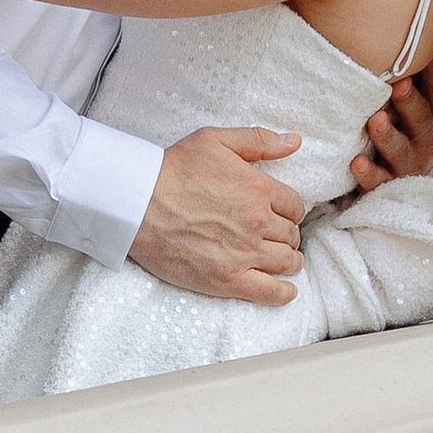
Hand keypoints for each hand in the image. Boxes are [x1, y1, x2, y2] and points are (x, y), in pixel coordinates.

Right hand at [130, 125, 305, 305]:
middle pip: (291, 235)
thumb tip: (294, 141)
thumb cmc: (172, 170)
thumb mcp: (215, 140)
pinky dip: (283, 293)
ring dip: (288, 261)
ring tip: (280, 260)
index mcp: (259, 189)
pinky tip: (285, 290)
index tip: (280, 216)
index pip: (295, 207)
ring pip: (287, 262)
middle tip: (275, 238)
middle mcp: (257, 222)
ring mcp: (244, 253)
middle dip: (286, 236)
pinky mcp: (228, 279)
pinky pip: (270, 292)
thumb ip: (259, 140)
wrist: (137, 204)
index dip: (289, 211)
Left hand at [351, 60, 432, 191]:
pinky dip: (369, 173)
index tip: (428, 53)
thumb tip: (400, 23)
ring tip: (375, 122)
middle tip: (398, 85)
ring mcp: (407, 166)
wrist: (386, 181)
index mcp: (431, 117)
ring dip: (388, 136)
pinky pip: (378, 182)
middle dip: (410, 103)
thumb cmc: (394, 128)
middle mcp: (425, 140)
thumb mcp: (404, 102)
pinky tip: (356, 162)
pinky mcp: (387, 187)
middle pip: (422, 121)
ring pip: (401, 152)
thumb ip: (406, 73)